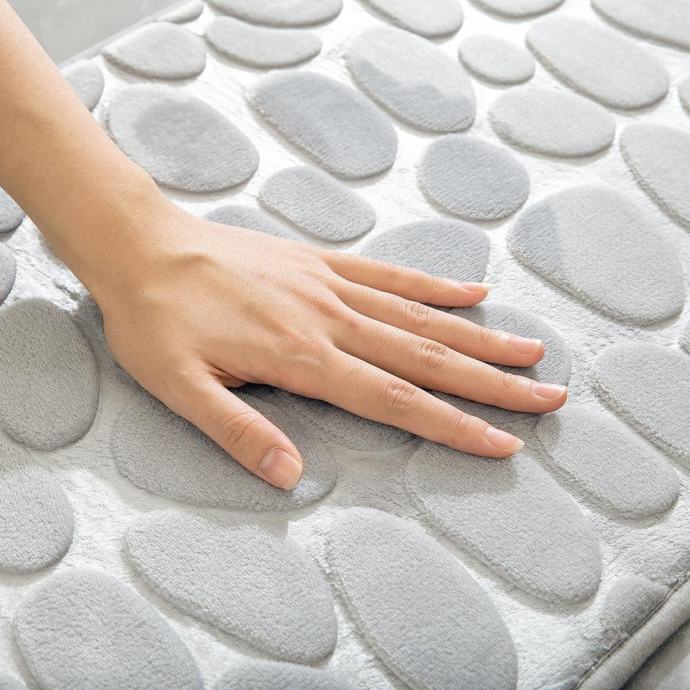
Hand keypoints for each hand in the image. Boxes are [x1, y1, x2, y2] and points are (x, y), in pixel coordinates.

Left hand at [93, 199, 566, 490]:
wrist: (141, 244)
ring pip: (420, 317)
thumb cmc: (155, 319)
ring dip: (478, 337)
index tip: (501, 441)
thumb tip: (291, 477)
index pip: (395, 399)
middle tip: (547, 395)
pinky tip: (469, 292)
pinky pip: (388, 274)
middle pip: (426, 357)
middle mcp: (330, 319)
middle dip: (491, 383)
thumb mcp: (181, 387)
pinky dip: (432, 286)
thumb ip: (239, 431)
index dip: (452, 425)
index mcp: (303, 357)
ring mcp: (330, 286)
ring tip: (528, 349)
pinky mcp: (320, 262)